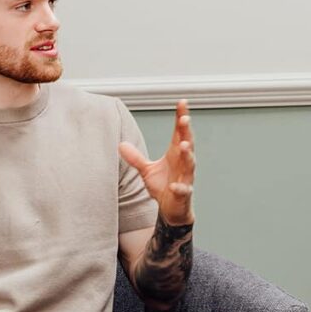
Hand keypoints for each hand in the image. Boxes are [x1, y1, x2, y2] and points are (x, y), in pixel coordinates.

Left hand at [119, 100, 194, 225]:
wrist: (172, 209)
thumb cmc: (163, 186)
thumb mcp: (146, 170)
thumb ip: (135, 158)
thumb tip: (120, 144)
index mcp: (175, 154)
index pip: (179, 132)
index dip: (181, 117)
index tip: (182, 103)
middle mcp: (183, 163)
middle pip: (187, 144)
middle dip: (186, 131)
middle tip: (184, 119)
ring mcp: (185, 178)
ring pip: (190, 164)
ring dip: (187, 154)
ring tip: (183, 145)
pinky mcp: (184, 194)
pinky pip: (183, 190)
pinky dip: (180, 188)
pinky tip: (174, 186)